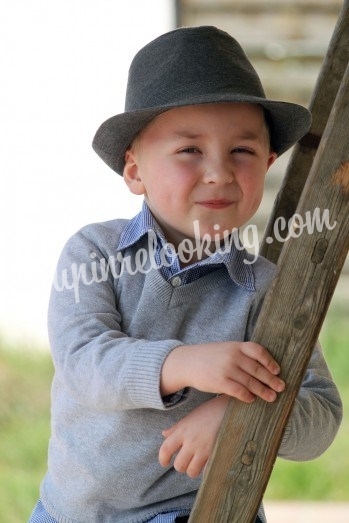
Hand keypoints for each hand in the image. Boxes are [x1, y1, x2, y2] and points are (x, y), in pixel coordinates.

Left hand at [159, 395, 229, 477]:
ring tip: (197, 462)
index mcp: (182, 431)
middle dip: (181, 466)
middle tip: (186, 461)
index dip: (162, 459)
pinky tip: (208, 462)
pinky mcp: (216, 454)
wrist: (228, 408)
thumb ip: (176, 428)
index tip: (165, 462)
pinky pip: (207, 470)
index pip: (166, 449)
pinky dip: (206, 470)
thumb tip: (164, 434)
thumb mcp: (189, 417)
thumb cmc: (208, 411)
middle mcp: (191, 441)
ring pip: (192, 471)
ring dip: (193, 469)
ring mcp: (204, 449)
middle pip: (179, 465)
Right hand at [161, 341, 284, 402]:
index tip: (277, 371)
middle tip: (281, 387)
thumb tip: (263, 367)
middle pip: (258, 369)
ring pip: (251, 382)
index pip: (258, 351)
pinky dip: (248, 396)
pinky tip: (252, 400)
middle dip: (271, 380)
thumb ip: (241, 354)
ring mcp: (227, 369)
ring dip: (264, 391)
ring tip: (272, 397)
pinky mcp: (220, 382)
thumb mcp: (226, 349)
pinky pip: (239, 391)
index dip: (270, 361)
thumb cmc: (209, 357)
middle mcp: (233, 356)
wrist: (187, 362)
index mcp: (236, 346)